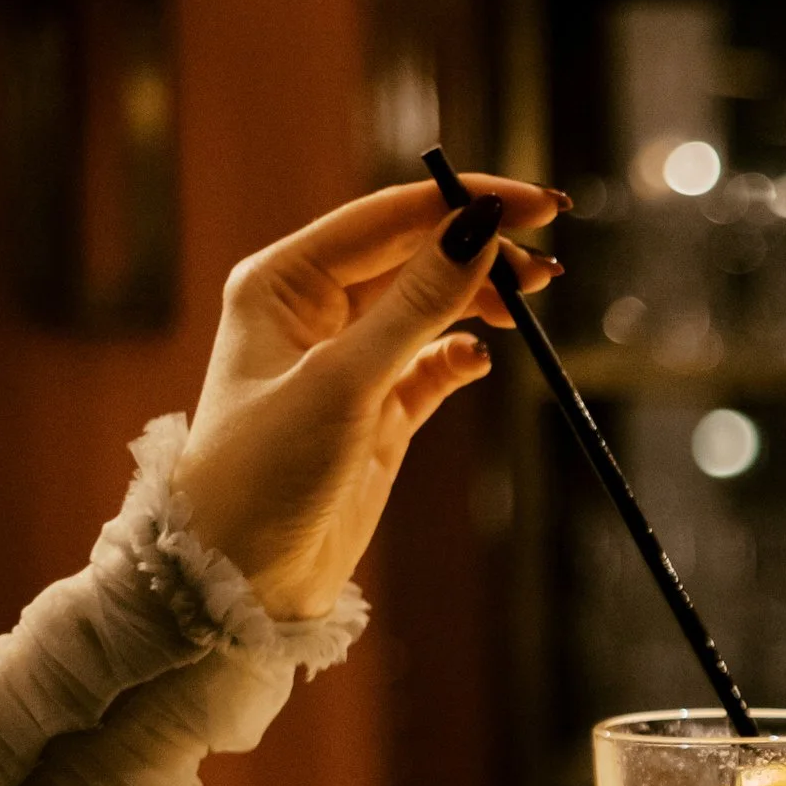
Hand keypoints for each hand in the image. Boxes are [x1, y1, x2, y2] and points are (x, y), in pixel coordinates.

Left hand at [174, 177, 565, 619]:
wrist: (238, 582)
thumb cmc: (263, 474)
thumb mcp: (343, 382)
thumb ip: (417, 304)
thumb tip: (478, 227)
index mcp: (282, 282)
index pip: (387, 219)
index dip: (462, 203)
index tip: (536, 205)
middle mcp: (314, 311)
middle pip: (415, 254)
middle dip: (481, 249)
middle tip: (547, 263)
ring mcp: (349, 361)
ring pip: (432, 305)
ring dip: (482, 298)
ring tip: (532, 303)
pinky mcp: (378, 411)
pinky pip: (435, 364)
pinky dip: (465, 355)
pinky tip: (484, 358)